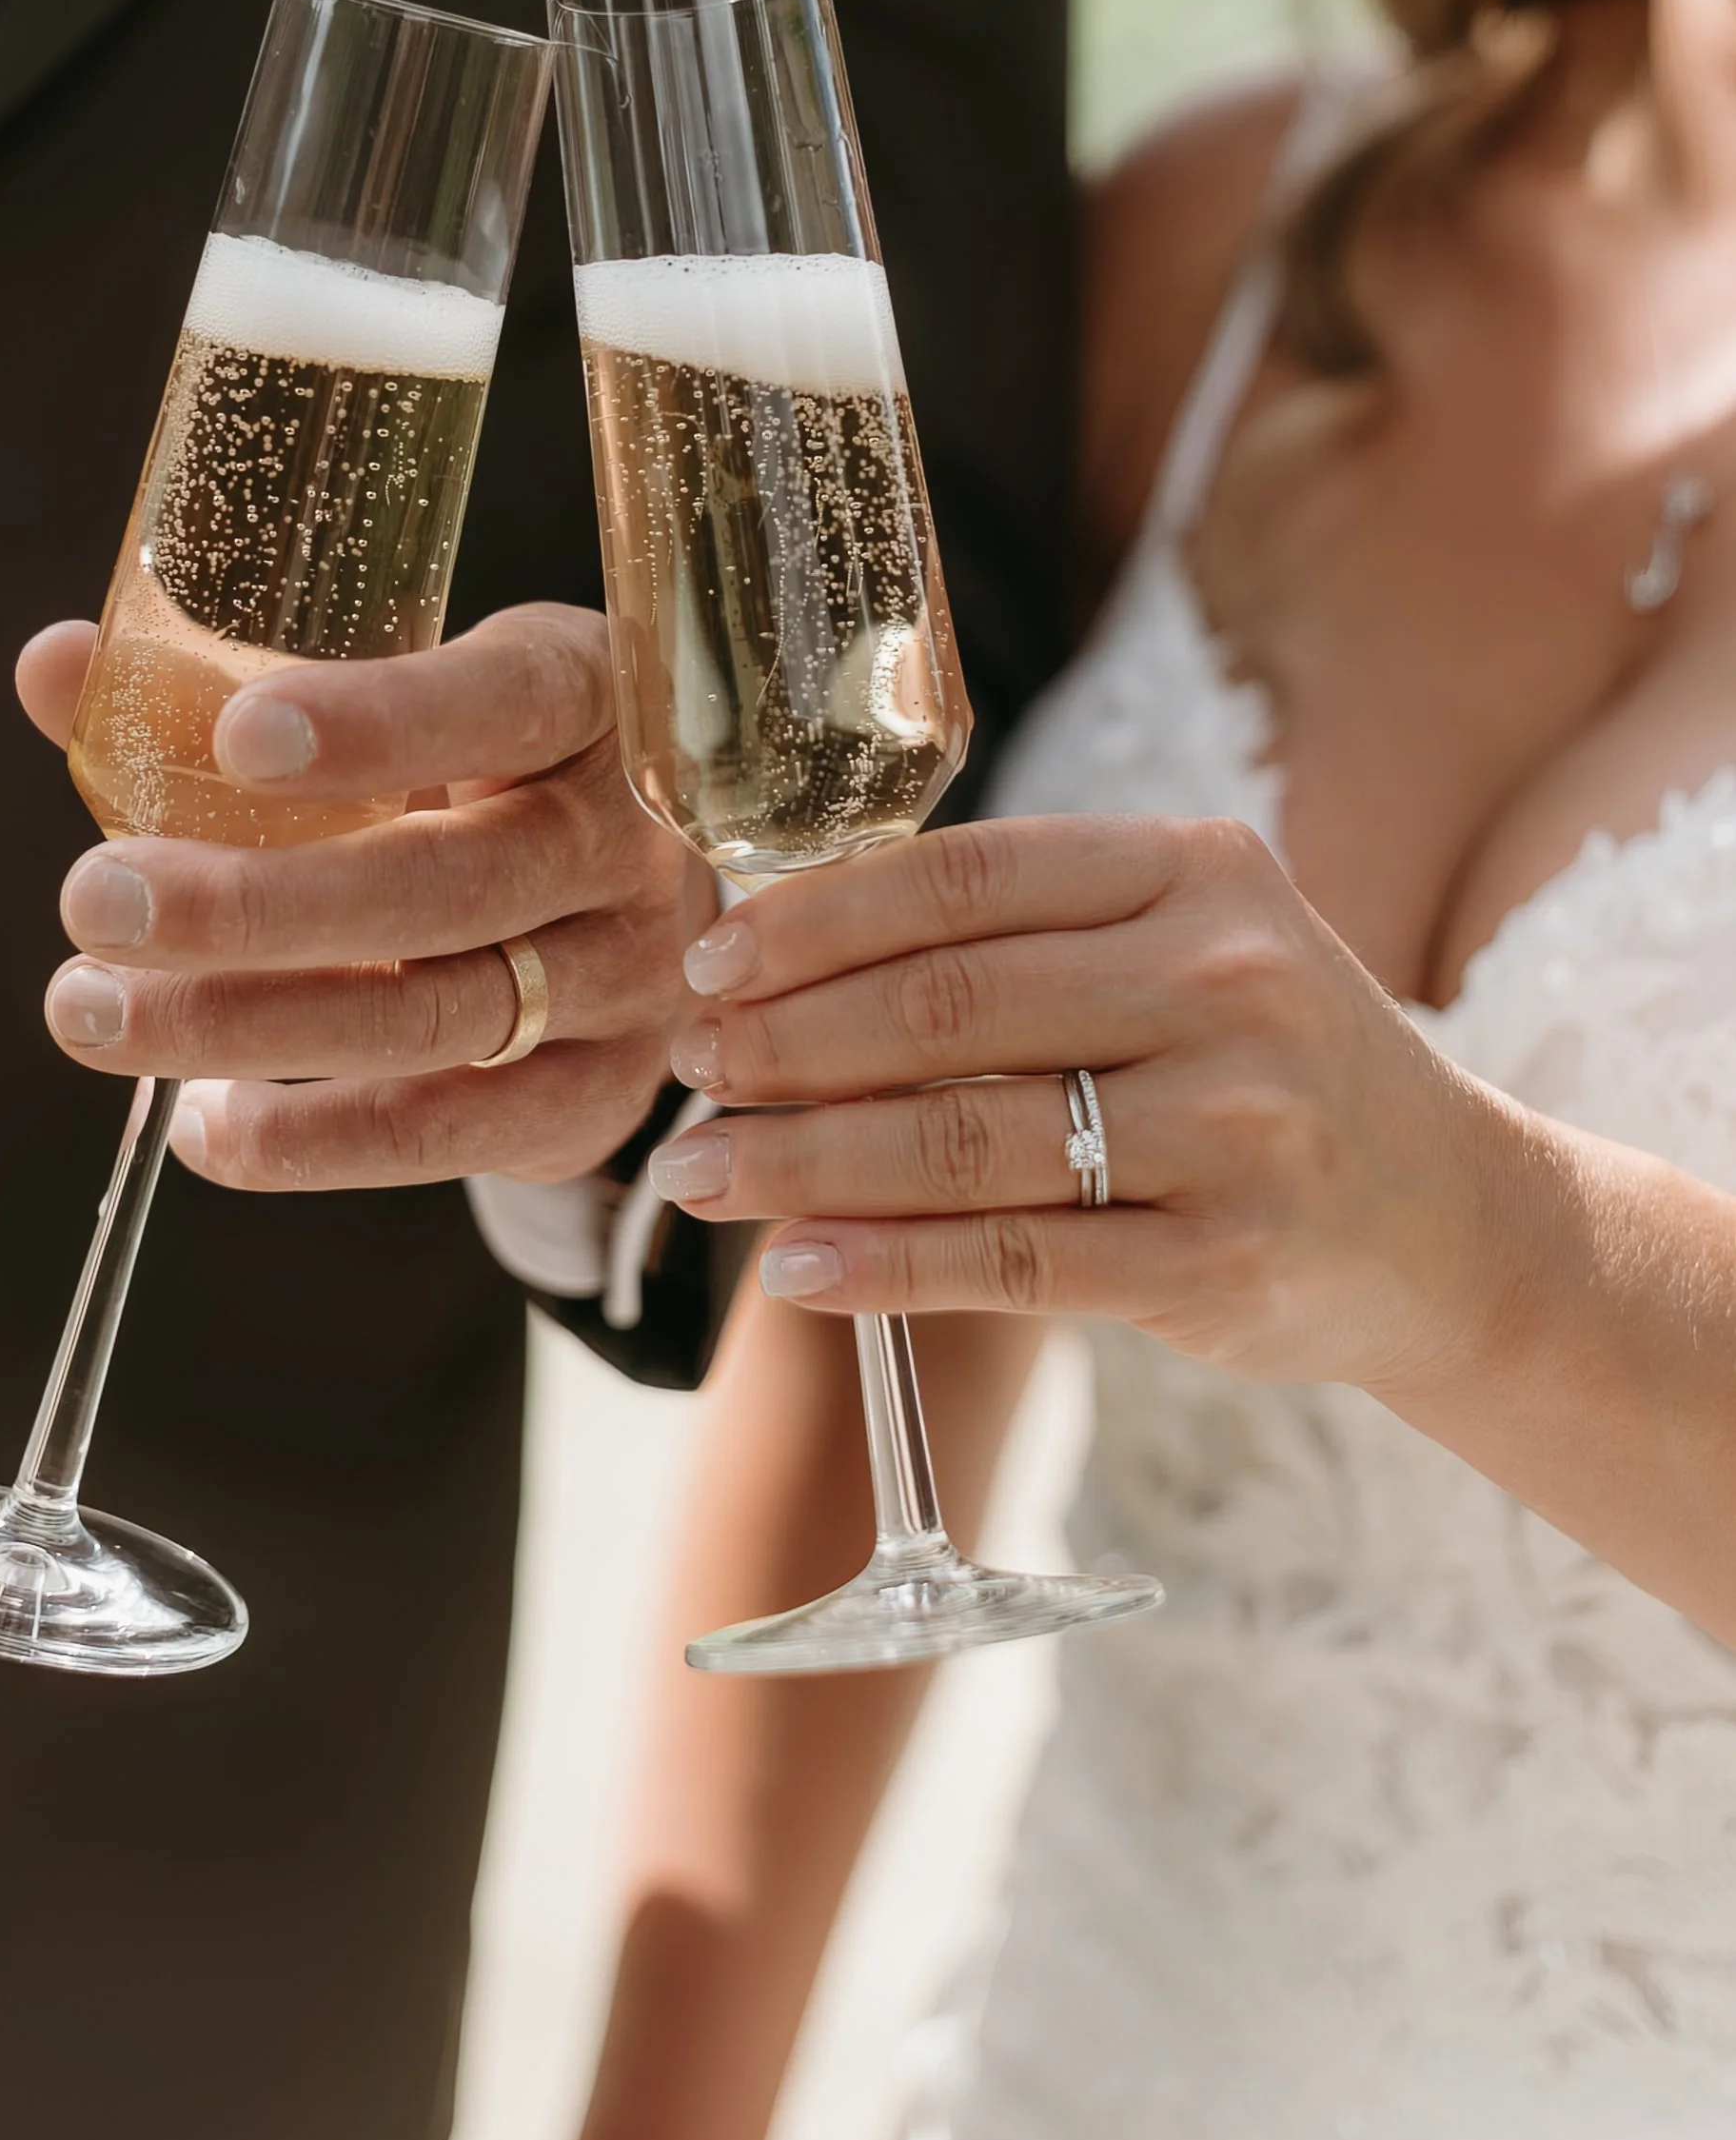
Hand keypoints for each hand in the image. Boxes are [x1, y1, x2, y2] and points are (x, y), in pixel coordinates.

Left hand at [19, 603, 709, 1191]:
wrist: (617, 906)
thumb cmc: (461, 776)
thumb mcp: (378, 709)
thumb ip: (216, 689)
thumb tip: (51, 667)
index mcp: (580, 698)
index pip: (498, 701)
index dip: (377, 723)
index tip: (235, 737)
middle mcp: (620, 841)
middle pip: (447, 886)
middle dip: (255, 906)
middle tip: (93, 901)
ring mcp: (624, 979)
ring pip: (433, 1020)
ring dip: (245, 1025)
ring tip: (92, 1012)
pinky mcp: (592, 1097)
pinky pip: (447, 1134)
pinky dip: (314, 1141)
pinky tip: (200, 1120)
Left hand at [643, 815, 1538, 1399]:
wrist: (1453, 1222)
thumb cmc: (1263, 1067)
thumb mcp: (1185, 950)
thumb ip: (1021, 938)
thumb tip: (778, 958)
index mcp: (1197, 871)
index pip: (963, 881)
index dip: (816, 922)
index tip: (709, 961)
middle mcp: (1227, 982)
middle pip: (947, 1007)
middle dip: (786, 1041)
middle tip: (685, 1067)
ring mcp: (1234, 1126)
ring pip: (965, 1140)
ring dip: (804, 1160)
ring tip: (702, 1170)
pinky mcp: (1225, 1263)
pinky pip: (1016, 1261)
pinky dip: (887, 1267)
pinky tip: (797, 1267)